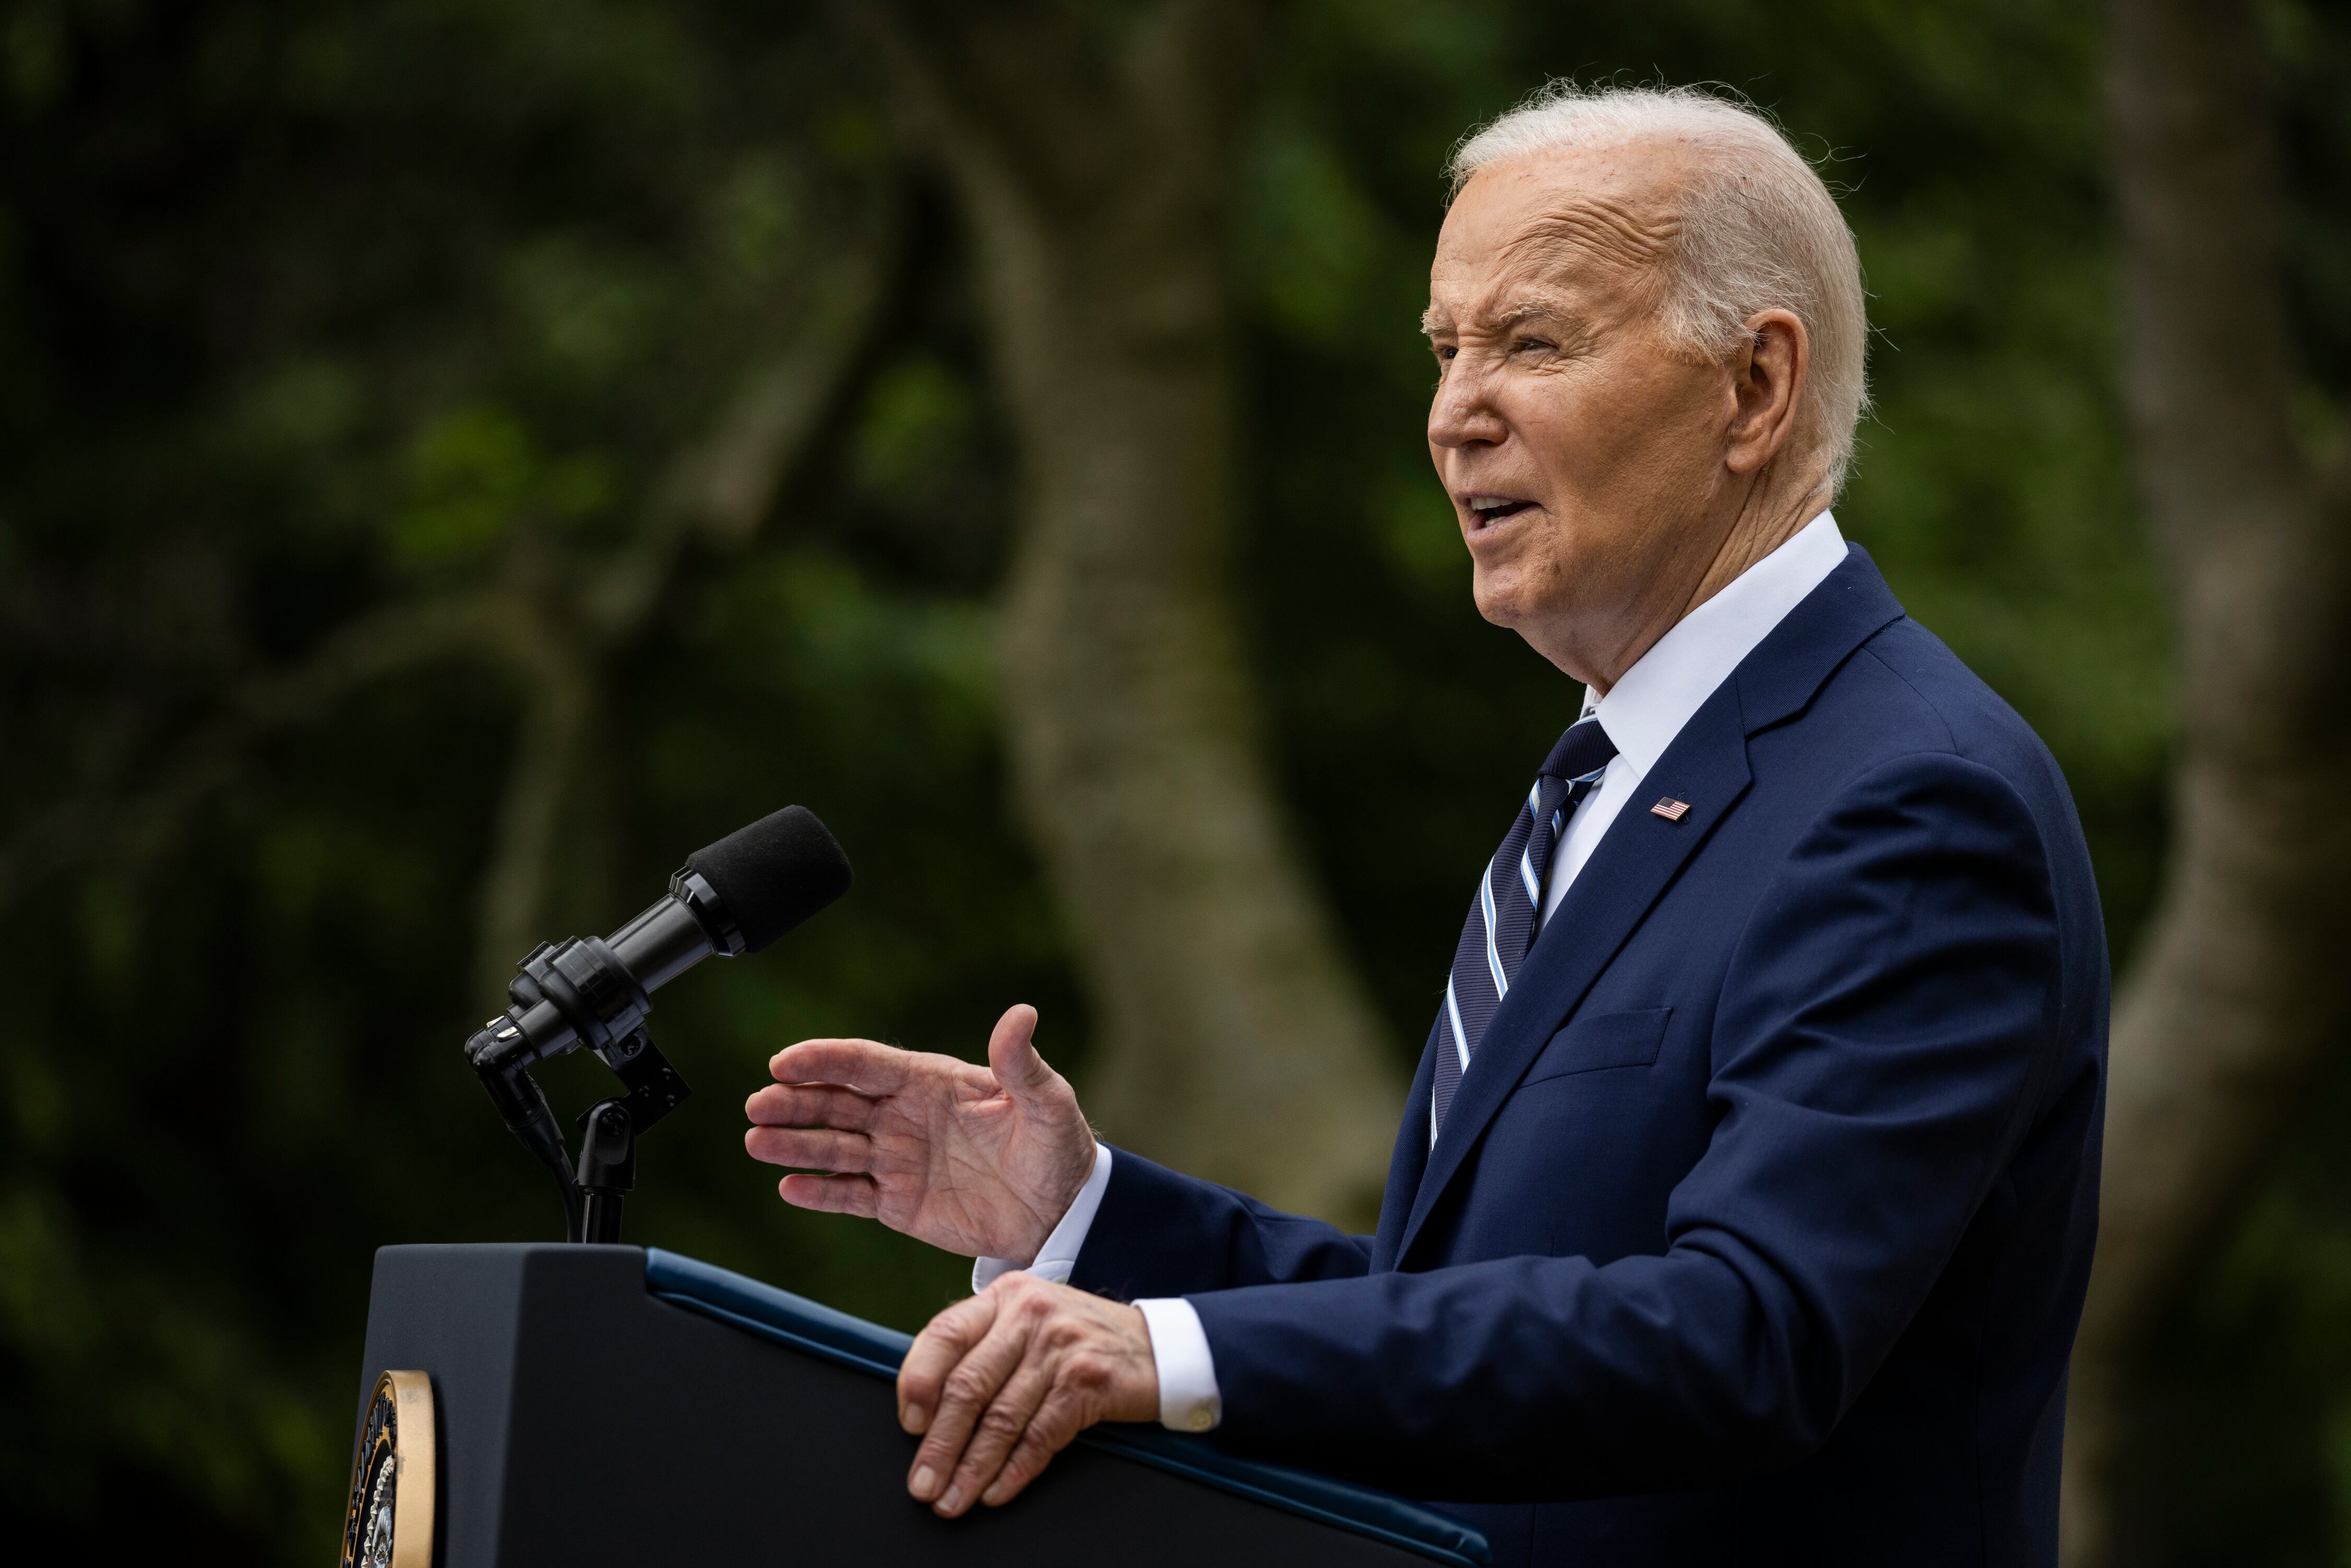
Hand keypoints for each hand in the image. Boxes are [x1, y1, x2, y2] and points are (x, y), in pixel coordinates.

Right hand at [744, 1004, 1096, 1262]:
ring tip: (758, 1142)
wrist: (1060, 1212)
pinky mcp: (897, 1203)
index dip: (824, 1061)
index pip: (866, 1064)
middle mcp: (903, 1116)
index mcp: (931, 1082)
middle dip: (795, 1101)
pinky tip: (790, 1187)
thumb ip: (1022, 1063)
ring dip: (795, 1144)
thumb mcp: (1046, 1103)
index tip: (785, 1062)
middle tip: (759, 1105)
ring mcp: (896, 1159)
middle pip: (837, 1103)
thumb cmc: (1054, 1148)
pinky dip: (820, 1193)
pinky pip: (850, 1195)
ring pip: (834, 1147)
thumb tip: (1021, 1013)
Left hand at [896, 1271, 1158, 1515]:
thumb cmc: (1080, 1340)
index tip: (908, 1426)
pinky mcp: (1087, 1381)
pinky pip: (1040, 1436)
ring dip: (971, 1468)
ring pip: (1001, 1417)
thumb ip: (983, 1347)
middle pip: (968, 1385)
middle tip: (923, 1483)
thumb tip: (925, 1405)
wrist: (1157, 1347)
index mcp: (1005, 1297)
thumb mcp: (1029, 1323)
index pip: (943, 1335)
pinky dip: (1014, 1470)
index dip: (917, 1383)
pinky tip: (995, 1490)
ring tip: (953, 1499)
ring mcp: (1060, 1346)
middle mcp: (1029, 1314)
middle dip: (939, 1444)